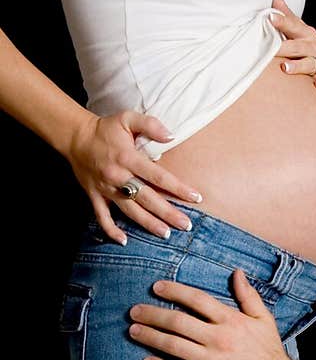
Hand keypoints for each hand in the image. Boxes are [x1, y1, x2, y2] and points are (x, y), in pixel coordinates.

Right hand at [68, 110, 201, 244]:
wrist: (75, 137)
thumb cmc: (106, 128)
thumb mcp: (128, 118)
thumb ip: (150, 124)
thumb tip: (171, 136)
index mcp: (128, 158)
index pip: (158, 176)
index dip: (177, 188)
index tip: (195, 197)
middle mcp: (118, 176)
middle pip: (147, 198)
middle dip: (168, 213)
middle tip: (186, 225)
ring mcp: (105, 188)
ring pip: (129, 210)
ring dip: (147, 224)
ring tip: (165, 234)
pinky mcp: (94, 195)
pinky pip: (102, 217)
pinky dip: (110, 230)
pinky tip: (123, 241)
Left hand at [133, 272, 291, 359]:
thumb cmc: (269, 352)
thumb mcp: (263, 319)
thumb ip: (248, 295)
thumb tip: (237, 272)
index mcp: (232, 320)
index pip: (197, 299)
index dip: (174, 291)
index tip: (156, 287)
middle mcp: (219, 339)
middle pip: (178, 322)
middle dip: (152, 314)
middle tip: (134, 311)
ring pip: (173, 346)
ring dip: (149, 337)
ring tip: (133, 331)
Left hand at [270, 0, 315, 90]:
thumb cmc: (305, 46)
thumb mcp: (298, 31)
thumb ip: (287, 18)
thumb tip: (276, 0)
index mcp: (306, 33)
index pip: (293, 26)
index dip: (282, 22)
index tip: (270, 17)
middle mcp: (315, 47)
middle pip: (298, 46)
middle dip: (285, 48)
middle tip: (271, 48)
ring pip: (310, 64)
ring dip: (299, 66)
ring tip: (285, 68)